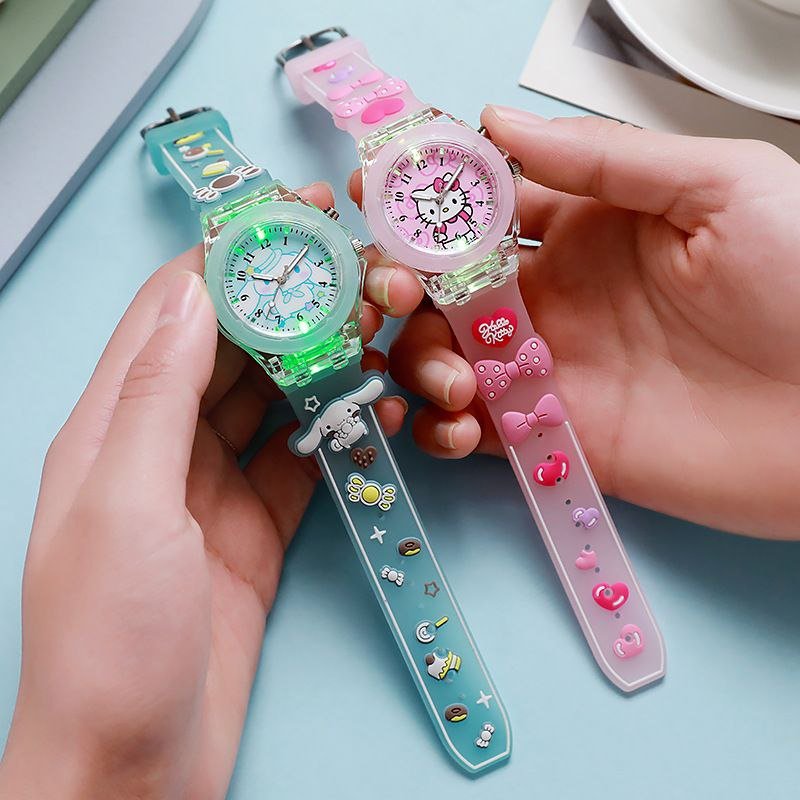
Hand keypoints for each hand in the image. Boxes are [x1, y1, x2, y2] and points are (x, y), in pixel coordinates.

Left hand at [0, 184, 406, 799]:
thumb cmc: (111, 641)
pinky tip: (380, 402)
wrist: (137, 767)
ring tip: (381, 323)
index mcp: (113, 426)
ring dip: (324, 359)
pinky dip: (341, 425)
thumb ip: (155, 393)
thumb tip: (190, 287)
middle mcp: (162, 444)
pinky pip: (304, 455)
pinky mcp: (257, 525)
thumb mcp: (124, 503)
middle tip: (360, 267)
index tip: (294, 216)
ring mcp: (214, 486)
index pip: (172, 312)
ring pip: (275, 397)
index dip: (232, 257)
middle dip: (293, 301)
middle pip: (233, 347)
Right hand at [349, 108, 799, 539]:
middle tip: (403, 291)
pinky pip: (467, 430)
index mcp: (583, 228)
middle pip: (438, 283)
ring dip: (417, 359)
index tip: (380, 191)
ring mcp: (544, 369)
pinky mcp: (547, 434)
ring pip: (437, 356)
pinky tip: (459, 423)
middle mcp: (551, 297)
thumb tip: (498, 125)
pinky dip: (440, 428)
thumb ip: (605, 159)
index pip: (480, 204)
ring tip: (457, 378)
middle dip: (399, 281)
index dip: (425, 195)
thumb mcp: (721, 188)